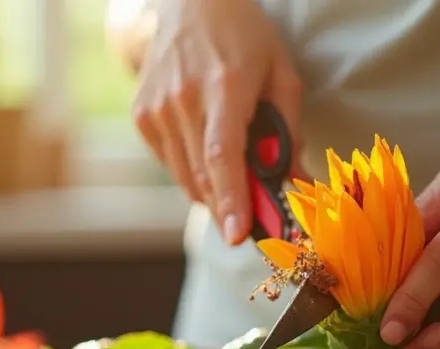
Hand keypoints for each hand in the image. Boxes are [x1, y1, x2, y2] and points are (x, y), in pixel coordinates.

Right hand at [131, 0, 301, 244]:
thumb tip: (296, 183)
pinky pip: (172, 165)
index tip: (237, 234)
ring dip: (214, 192)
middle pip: (204, 176)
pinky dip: (194, 173)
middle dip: (231, 208)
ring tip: (236, 178)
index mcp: (223, 86)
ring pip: (186, 178)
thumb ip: (288, 132)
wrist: (190, 2)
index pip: (223, 155)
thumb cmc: (245, 37)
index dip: (231, 199)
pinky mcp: (142, 116)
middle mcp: (182, 99)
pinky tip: (209, 151)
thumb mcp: (282, 74)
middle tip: (254, 222)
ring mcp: (156, 109)